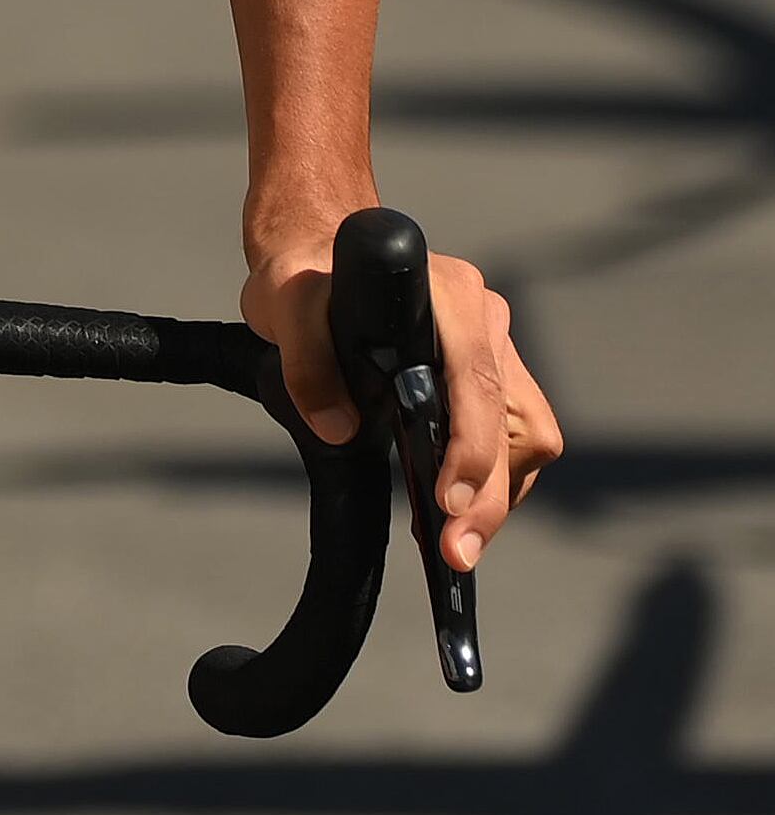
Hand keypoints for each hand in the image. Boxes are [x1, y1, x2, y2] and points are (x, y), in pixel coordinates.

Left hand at [244, 237, 562, 571]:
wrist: (315, 260)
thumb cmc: (306, 279)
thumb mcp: (287, 308)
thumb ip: (307, 362)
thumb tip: (338, 428)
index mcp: (450, 295)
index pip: (477, 379)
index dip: (472, 447)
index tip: (449, 501)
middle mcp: (484, 319)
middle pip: (516, 422)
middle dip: (489, 495)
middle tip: (454, 554)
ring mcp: (493, 347)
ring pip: (527, 436)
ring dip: (496, 493)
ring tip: (451, 539)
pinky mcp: (489, 375)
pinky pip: (512, 438)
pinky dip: (488, 479)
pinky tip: (449, 506)